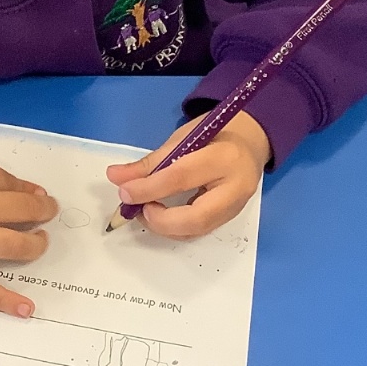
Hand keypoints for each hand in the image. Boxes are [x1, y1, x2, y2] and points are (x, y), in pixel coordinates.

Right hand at [0, 144, 57, 315]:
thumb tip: (14, 183)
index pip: (14, 186)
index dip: (29, 191)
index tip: (35, 196)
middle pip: (22, 213)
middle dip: (41, 213)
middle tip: (47, 215)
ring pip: (13, 247)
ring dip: (34, 246)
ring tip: (40, 243)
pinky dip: (5, 300)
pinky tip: (27, 309)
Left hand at [105, 110, 269, 237]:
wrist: (251, 142)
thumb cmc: (215, 134)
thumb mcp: (183, 138)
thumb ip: (151, 162)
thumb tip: (116, 178)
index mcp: (224, 157)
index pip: (181, 178)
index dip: (148, 189)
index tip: (123, 192)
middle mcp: (235, 188)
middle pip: (195, 218)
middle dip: (159, 220)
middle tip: (137, 208)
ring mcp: (236, 208)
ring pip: (196, 230)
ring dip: (164, 227)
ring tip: (144, 210)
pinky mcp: (230, 219)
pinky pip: (199, 231)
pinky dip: (174, 228)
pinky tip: (159, 215)